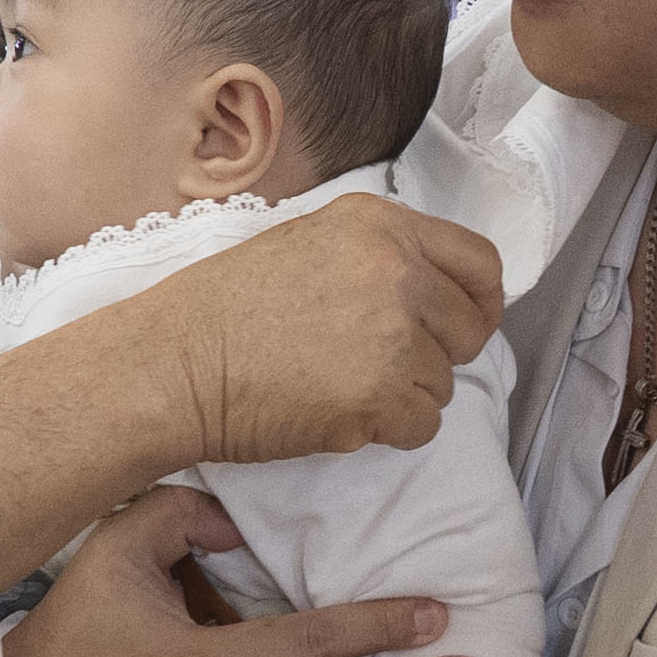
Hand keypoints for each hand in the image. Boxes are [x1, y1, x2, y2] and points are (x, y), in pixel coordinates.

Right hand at [134, 198, 505, 465]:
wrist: (175, 364)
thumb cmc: (225, 311)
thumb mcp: (309, 244)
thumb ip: (378, 257)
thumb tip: (436, 294)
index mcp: (379, 225)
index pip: (481, 263)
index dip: (481, 302)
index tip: (466, 324)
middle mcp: (395, 271)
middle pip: (469, 329)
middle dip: (436, 354)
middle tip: (379, 363)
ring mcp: (392, 334)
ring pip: (444, 383)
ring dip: (403, 394)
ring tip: (336, 382)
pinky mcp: (379, 395)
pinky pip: (422, 426)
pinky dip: (386, 430)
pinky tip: (335, 412)